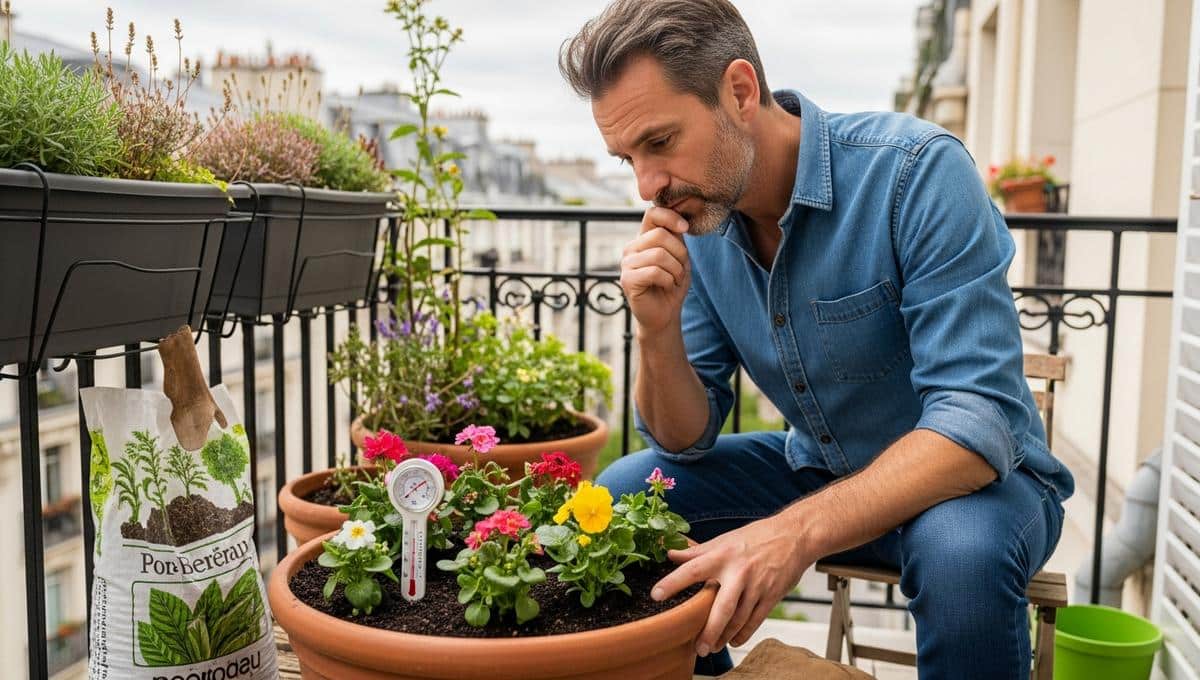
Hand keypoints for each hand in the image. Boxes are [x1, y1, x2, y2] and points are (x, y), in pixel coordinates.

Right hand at [620, 206, 690, 335]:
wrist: (665, 315)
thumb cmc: (672, 285)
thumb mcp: (679, 257)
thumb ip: (676, 238)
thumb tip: (680, 220)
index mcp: (643, 239)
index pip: (652, 214)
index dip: (670, 217)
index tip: (685, 228)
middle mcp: (632, 248)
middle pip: (660, 235)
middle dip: (679, 253)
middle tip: (681, 269)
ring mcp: (627, 264)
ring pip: (659, 254)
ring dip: (676, 270)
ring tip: (675, 280)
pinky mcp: (627, 280)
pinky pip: (655, 271)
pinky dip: (668, 280)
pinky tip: (667, 286)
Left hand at [650, 515, 812, 655]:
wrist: (794, 535)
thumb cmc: (756, 537)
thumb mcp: (724, 540)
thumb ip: (696, 551)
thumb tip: (670, 553)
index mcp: (723, 555)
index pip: (692, 569)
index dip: (673, 582)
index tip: (656, 595)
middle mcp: (739, 571)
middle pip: (721, 607)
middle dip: (709, 630)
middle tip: (697, 647)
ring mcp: (757, 585)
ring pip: (739, 619)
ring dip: (724, 636)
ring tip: (711, 647)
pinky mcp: (771, 595)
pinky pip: (755, 620)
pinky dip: (743, 633)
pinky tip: (733, 641)